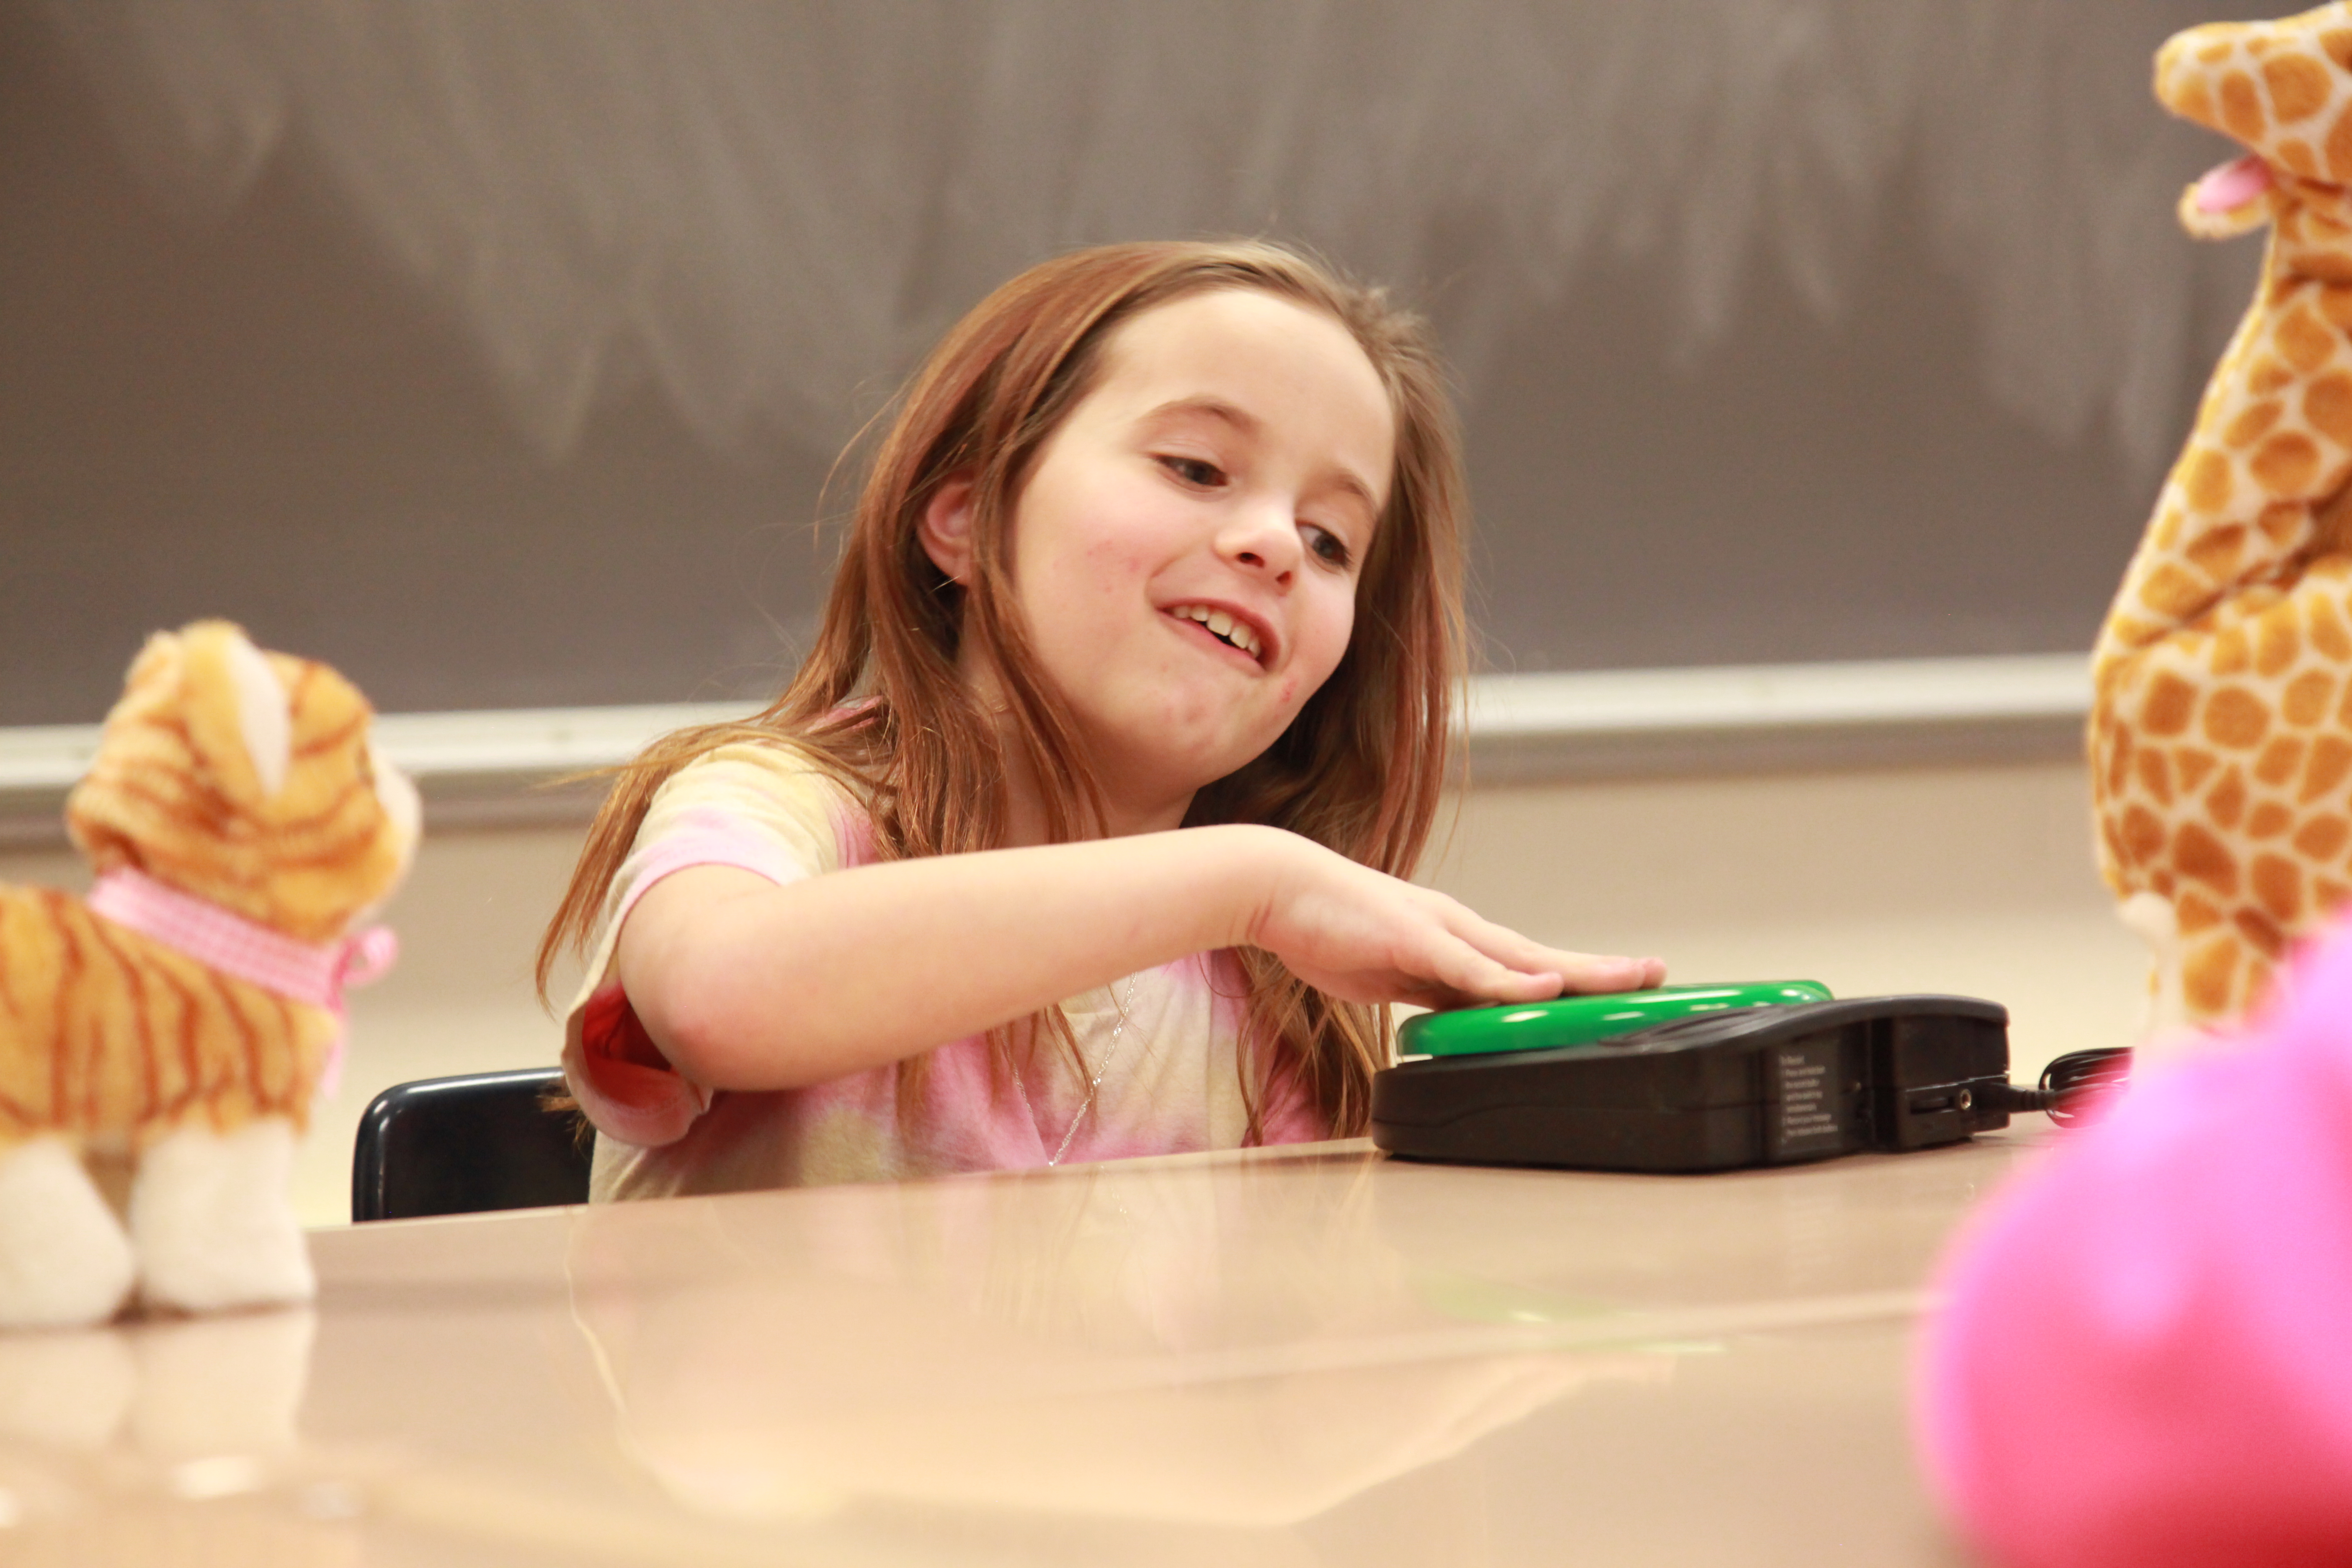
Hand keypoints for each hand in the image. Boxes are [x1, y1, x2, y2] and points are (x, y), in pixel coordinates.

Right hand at [1246, 833, 1663, 1009]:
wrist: (1278, 888)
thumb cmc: (1326, 927)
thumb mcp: (1390, 972)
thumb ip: (1429, 990)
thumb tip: (1459, 1017)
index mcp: (1453, 940)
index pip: (1527, 963)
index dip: (1577, 975)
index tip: (1622, 982)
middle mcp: (1459, 930)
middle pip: (1543, 955)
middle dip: (1601, 968)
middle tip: (1657, 973)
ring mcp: (1440, 931)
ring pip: (1522, 957)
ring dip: (1577, 969)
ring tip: (1628, 977)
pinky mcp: (1414, 939)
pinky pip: (1470, 966)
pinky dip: (1511, 979)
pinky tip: (1546, 986)